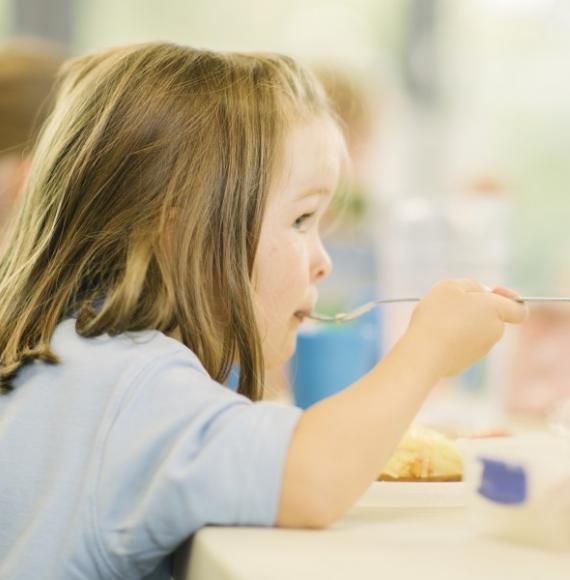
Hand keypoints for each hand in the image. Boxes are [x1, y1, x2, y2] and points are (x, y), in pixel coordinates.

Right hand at [408, 279, 527, 376]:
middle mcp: (494, 332)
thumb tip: (483, 294)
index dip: (510, 299)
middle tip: (450, 304)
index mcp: (495, 311)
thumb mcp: (452, 286)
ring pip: (474, 331)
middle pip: (491, 317)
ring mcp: (480, 351)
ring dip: (460, 324)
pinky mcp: (464, 363)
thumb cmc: (438, 315)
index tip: (493, 292)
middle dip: (474, 309)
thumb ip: (472, 285)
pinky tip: (434, 336)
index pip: (519, 310)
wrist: (425, 352)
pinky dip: (450, 339)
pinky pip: (460, 345)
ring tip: (437, 320)